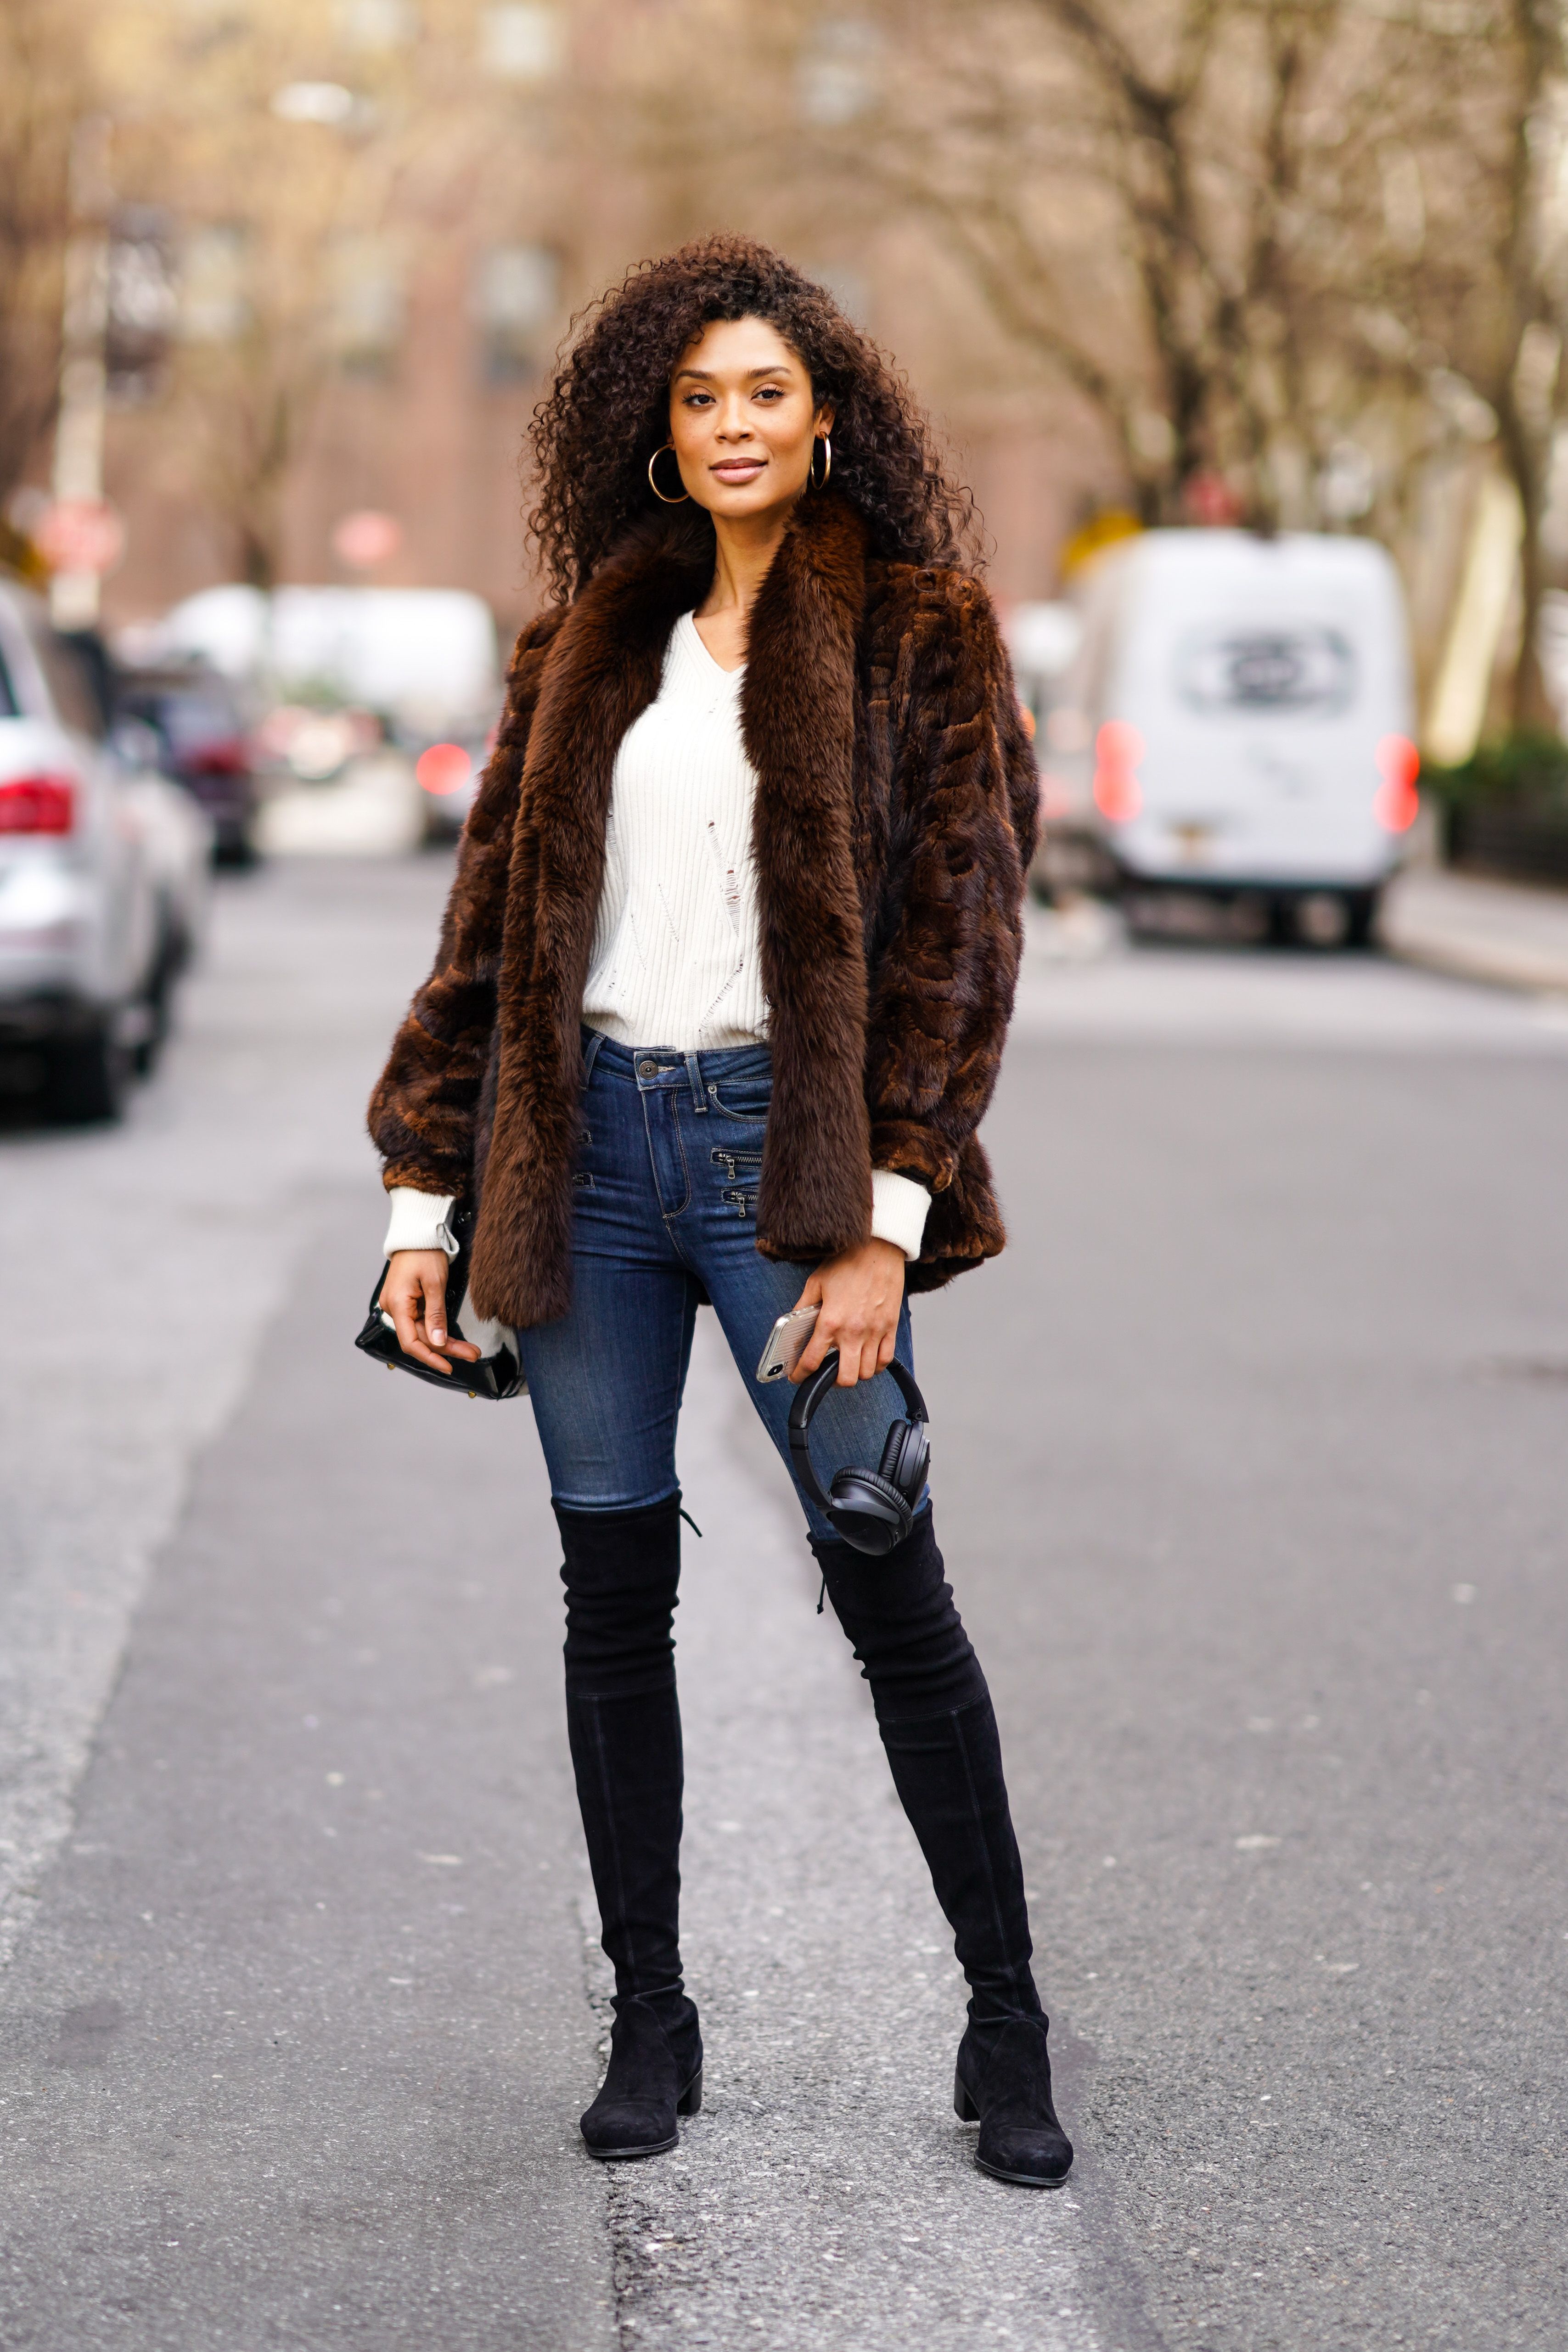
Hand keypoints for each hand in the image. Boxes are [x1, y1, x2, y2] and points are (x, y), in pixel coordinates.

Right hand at [378, 1249, 481, 1376]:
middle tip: (473, 1354)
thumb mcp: (434, 1283)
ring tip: (469, 1349)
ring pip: (423, 1332)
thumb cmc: (424, 1253)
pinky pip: (422, 1323)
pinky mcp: (408, 1303)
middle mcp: (394, 1309)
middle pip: (420, 1339)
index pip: (410, 1342)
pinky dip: (438, 1330)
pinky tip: (453, 1339)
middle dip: (447, 1349)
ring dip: (446, 1342)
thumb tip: (438, 1343)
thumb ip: (436, 1315)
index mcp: (397, 1305)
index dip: (430, 1357)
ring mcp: (400, 1306)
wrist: (417, 1235)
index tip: (449, 1366)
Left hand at [790, 1237, 905, 1388]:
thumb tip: (792, 1326)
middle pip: (845, 1378)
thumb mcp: (816, 1283)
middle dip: (832, 1382)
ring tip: (846, 1365)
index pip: (812, 1361)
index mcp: (830, 1321)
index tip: (797, 1377)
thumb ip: (803, 1307)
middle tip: (826, 1374)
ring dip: (854, 1373)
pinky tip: (867, 1360)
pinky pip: (885, 1360)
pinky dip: (876, 1366)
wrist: (878, 1248)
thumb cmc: (846, 1262)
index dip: (801, 1374)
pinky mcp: (890, 1327)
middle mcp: (853, 1332)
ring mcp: (875, 1332)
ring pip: (866, 1373)